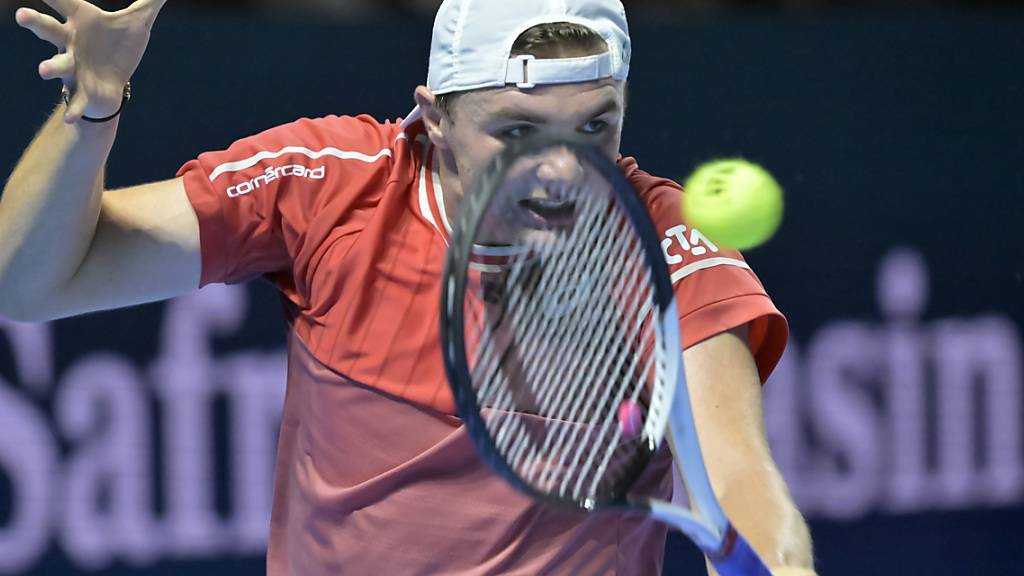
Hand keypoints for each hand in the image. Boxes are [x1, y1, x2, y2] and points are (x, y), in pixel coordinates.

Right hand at [15, 0, 167, 123]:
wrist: (114, 81)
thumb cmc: (119, 46)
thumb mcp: (137, 23)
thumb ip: (148, 3)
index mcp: (81, 20)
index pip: (63, 1)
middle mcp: (70, 41)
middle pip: (48, 29)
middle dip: (35, 23)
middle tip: (21, 15)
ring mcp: (73, 67)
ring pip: (57, 65)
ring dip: (51, 68)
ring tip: (43, 70)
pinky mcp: (82, 91)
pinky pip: (76, 102)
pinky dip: (74, 110)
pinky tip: (70, 119)